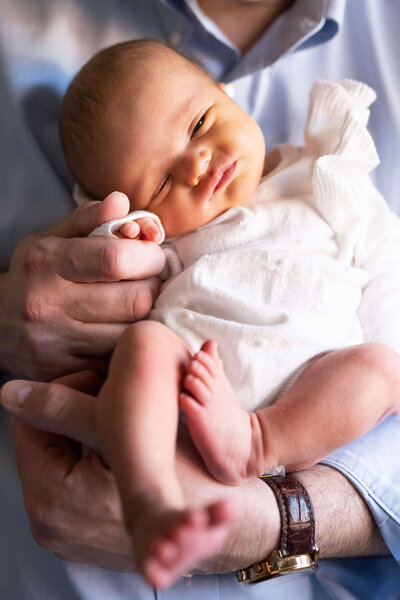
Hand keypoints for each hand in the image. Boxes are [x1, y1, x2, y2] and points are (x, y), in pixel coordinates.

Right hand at [0, 192, 164, 379]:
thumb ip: (88, 219)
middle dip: (154, 287)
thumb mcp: (50, 240)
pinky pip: (118, 360)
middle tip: (151, 281)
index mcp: (45, 263)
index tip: (154, 257)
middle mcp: (46, 305)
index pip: (115, 259)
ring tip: (139, 305)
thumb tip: (122, 201)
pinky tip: (124, 331)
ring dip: (148, 317)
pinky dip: (130, 344)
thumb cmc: (35, 276)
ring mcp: (55, 345)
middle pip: (134, 300)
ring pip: (132, 333)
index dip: (149, 257)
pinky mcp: (63, 374)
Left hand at [0, 375, 279, 571]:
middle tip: (120, 395)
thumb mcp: (127, 432)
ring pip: (63, 455)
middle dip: (78, 410)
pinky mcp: (86, 532)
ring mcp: (67, 529)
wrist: (233, 525)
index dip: (66, 389)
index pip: (30, 422)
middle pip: (46, 439)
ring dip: (89, 429)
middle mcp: (49, 520)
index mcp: (52, 495)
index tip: (105, 379)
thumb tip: (7, 391)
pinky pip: (77, 479)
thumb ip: (66, 408)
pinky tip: (129, 445)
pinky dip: (96, 455)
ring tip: (129, 418)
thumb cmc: (187, 471)